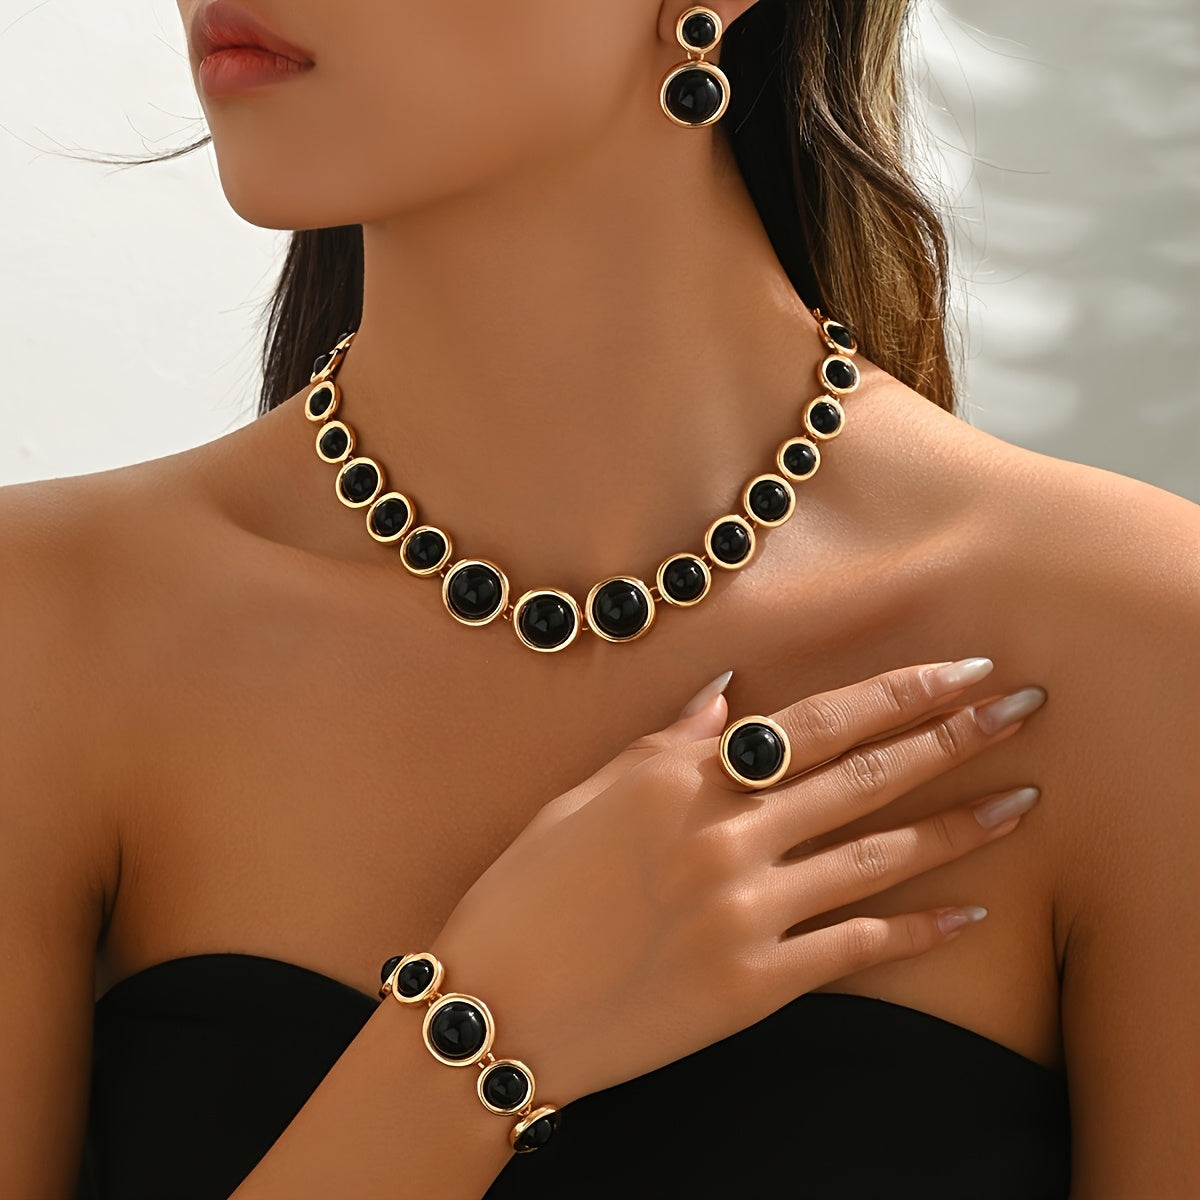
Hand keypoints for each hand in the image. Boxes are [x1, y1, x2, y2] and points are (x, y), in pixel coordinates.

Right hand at [429, 658, 1043, 1105]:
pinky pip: (856, 946)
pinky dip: (919, 928)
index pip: (815, 721)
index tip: (958, 668)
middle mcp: (724, 834)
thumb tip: (727, 694)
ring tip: (1022, 799)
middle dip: (953, 735)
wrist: (497, 1008)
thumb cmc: (524, 894)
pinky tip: (973, 911)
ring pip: (878, 854)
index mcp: (679, 778)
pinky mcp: (755, 984)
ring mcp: (745, 910)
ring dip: (958, 824)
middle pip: (865, 774)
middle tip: (1023, 708)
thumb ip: (662, 744)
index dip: (897, 692)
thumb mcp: (582, 798)